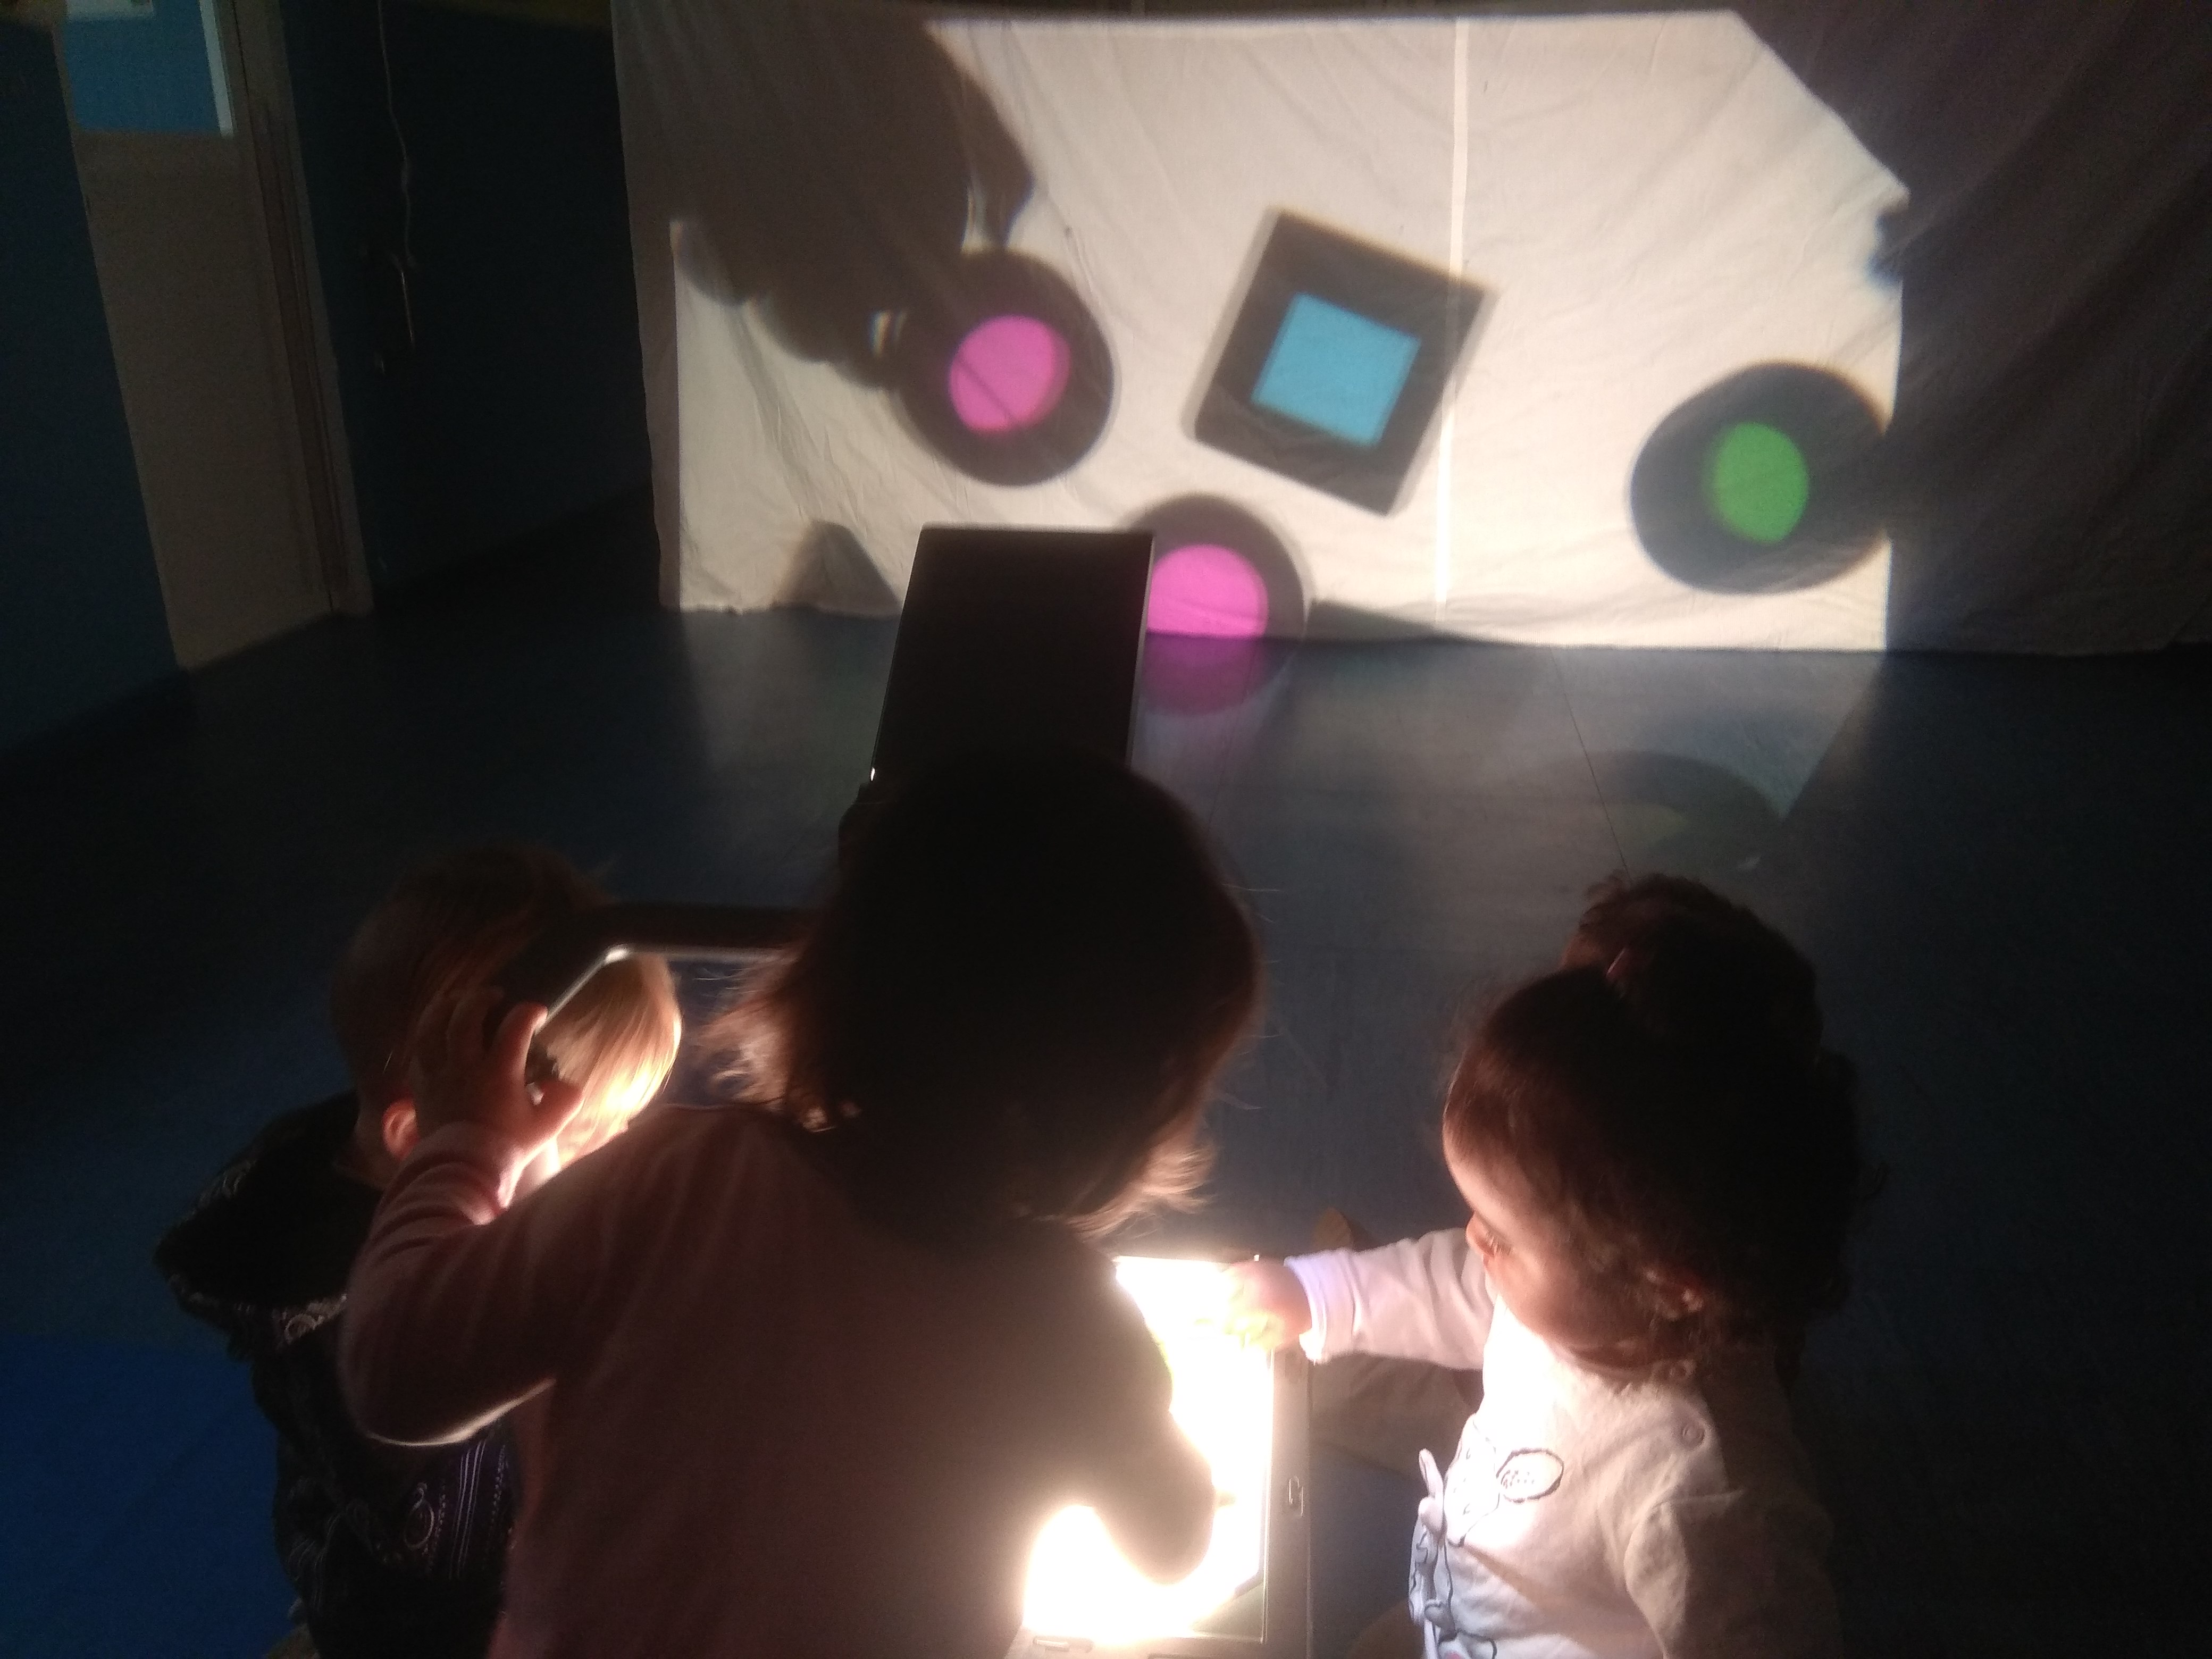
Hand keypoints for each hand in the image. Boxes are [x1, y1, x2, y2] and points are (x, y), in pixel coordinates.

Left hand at [408, 988, 583, 1160]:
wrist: (462, 1173)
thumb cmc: (506, 1149)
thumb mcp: (546, 1128)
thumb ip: (564, 1101)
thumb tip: (564, 1083)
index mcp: (500, 1072)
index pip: (515, 1026)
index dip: (529, 1011)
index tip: (538, 1012)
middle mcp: (466, 1066)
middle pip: (467, 1016)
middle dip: (482, 998)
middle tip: (495, 997)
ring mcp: (439, 1074)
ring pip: (433, 1027)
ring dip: (446, 1007)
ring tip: (457, 1000)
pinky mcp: (421, 1087)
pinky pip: (418, 1050)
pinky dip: (426, 1033)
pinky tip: (434, 1030)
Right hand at [1223, 1259, 1311, 1350]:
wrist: (1321, 1290)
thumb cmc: (1301, 1314)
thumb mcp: (1284, 1334)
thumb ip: (1262, 1342)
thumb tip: (1246, 1348)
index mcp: (1257, 1301)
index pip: (1229, 1312)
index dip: (1222, 1322)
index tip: (1222, 1330)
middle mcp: (1252, 1282)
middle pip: (1224, 1292)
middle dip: (1221, 1305)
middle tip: (1224, 1316)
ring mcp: (1256, 1269)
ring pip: (1229, 1277)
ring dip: (1224, 1290)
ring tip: (1226, 1301)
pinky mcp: (1262, 1262)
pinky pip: (1239, 1268)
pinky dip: (1233, 1277)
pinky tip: (1236, 1287)